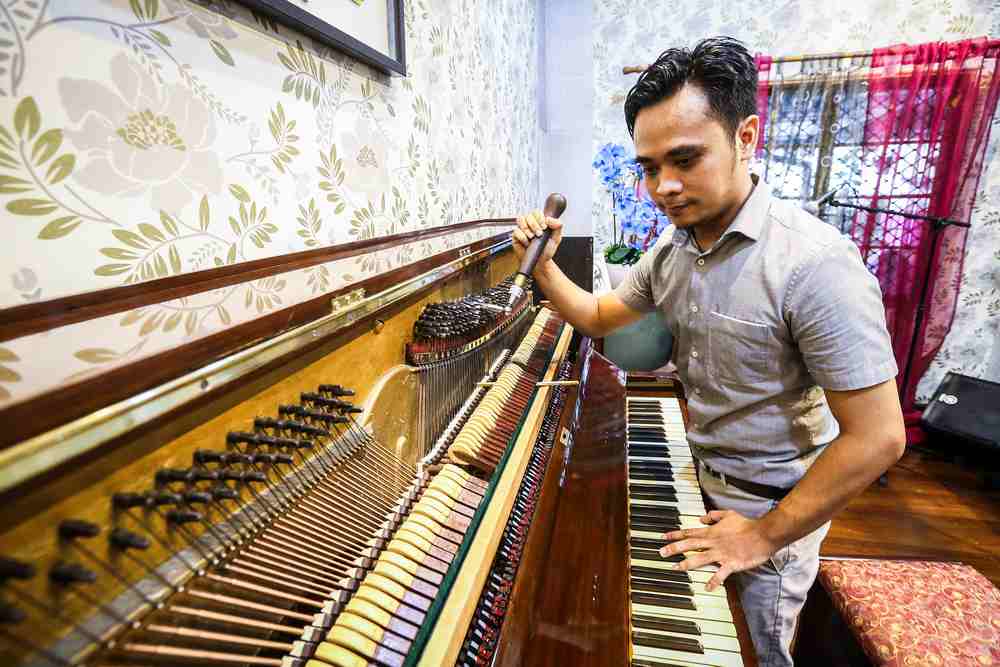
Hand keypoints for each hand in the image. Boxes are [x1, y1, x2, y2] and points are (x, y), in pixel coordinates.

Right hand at [512, 210, 562, 271]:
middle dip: (535, 225)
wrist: (540, 262)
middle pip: (529, 215)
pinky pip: (516, 231)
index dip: (540, 219)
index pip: (537, 212)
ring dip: (527, 229)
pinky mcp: (516, 236)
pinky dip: (522, 237)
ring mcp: (522, 229)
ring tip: (532, 237)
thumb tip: (550, 219)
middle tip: (539, 234)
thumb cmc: (546, 249)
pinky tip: (527, 243)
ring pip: (521, 220)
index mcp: (539, 222)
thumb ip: (557, 226)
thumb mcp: (556, 238)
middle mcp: (530, 224)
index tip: (544, 228)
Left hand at [659, 509, 778, 591]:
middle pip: (690, 545)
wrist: (762, 534)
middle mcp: (713, 543)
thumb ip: (714, 515)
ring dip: (687, 564)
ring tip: (676, 568)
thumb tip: (702, 517)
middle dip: (674, 548)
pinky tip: (707, 588)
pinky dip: (714, 581)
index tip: (663, 537)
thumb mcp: (728, 514)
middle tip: (661, 552)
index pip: (690, 533)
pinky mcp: (731, 563)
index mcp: (712, 532)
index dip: (675, 535)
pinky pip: (721, 574)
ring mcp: (721, 554)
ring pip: (700, 558)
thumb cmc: (747, 524)